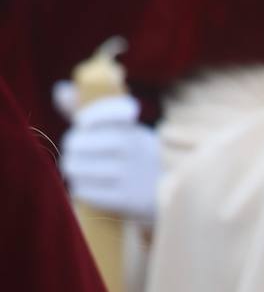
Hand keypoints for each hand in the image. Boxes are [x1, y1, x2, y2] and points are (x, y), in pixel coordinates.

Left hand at [59, 94, 160, 223]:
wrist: (176, 193)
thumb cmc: (139, 156)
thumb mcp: (126, 128)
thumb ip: (90, 107)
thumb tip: (60, 91)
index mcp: (131, 127)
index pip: (94, 115)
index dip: (84, 120)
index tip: (85, 125)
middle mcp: (130, 147)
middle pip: (75, 143)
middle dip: (73, 150)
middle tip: (78, 156)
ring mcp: (128, 174)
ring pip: (77, 169)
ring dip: (75, 172)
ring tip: (82, 174)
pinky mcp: (126, 200)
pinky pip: (87, 192)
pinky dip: (82, 191)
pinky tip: (89, 189)